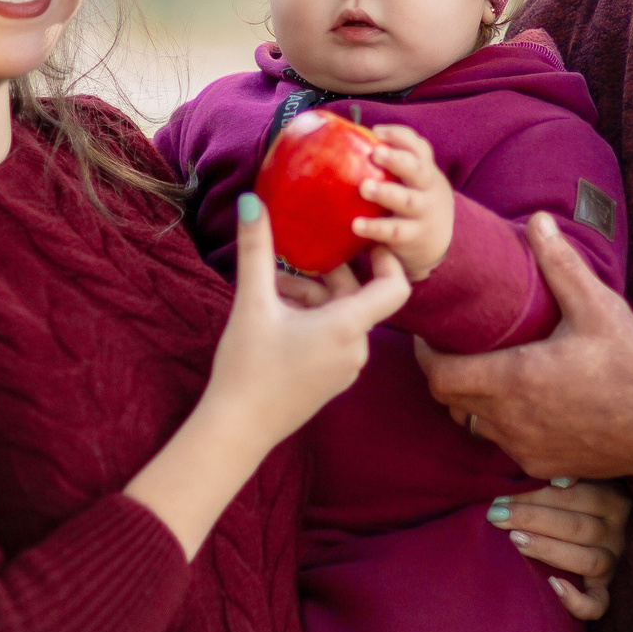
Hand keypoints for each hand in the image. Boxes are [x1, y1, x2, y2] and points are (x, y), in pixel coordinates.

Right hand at [211, 195, 411, 448]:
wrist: (237, 430)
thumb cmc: (247, 368)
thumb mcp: (251, 303)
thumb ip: (256, 249)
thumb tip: (252, 201)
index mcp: (348, 327)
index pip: (395, 286)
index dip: (386, 258)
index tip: (364, 237)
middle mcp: (357, 348)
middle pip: (357, 295)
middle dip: (325, 273)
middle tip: (293, 257)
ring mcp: (346, 367)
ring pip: (341, 315)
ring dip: (312, 295)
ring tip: (272, 287)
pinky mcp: (332, 378)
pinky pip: (333, 336)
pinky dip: (312, 318)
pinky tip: (276, 314)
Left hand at [353, 124, 453, 280]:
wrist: (438, 240)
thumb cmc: (413, 198)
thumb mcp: (413, 179)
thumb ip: (395, 161)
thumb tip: (354, 136)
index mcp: (426, 171)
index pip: (418, 148)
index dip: (399, 137)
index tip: (377, 132)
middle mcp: (428, 189)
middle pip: (417, 170)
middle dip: (396, 160)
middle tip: (375, 153)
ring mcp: (422, 214)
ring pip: (407, 201)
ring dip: (386, 193)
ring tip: (364, 187)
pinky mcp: (413, 237)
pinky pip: (395, 232)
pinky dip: (376, 228)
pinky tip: (356, 225)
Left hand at [417, 213, 632, 480]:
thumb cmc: (631, 365)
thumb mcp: (598, 307)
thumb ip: (561, 264)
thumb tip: (538, 221)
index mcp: (515, 379)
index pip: (440, 377)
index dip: (428, 356)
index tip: (433, 335)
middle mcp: (510, 420)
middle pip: (450, 402)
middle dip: (447, 374)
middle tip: (459, 347)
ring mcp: (524, 447)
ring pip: (474, 424)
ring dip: (474, 401)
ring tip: (491, 370)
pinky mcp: (542, 465)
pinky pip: (504, 444)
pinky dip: (502, 423)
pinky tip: (525, 401)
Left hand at [488, 479, 630, 618]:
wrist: (574, 527)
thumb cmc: (562, 499)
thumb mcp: (568, 480)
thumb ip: (561, 475)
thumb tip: (557, 479)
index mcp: (612, 498)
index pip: (577, 496)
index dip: (537, 496)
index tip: (502, 496)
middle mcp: (617, 531)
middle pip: (578, 527)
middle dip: (533, 519)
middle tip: (498, 516)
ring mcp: (613, 562)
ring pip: (589, 560)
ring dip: (549, 550)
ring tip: (517, 541)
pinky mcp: (603, 589)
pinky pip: (598, 604)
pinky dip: (578, 601)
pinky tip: (553, 586)